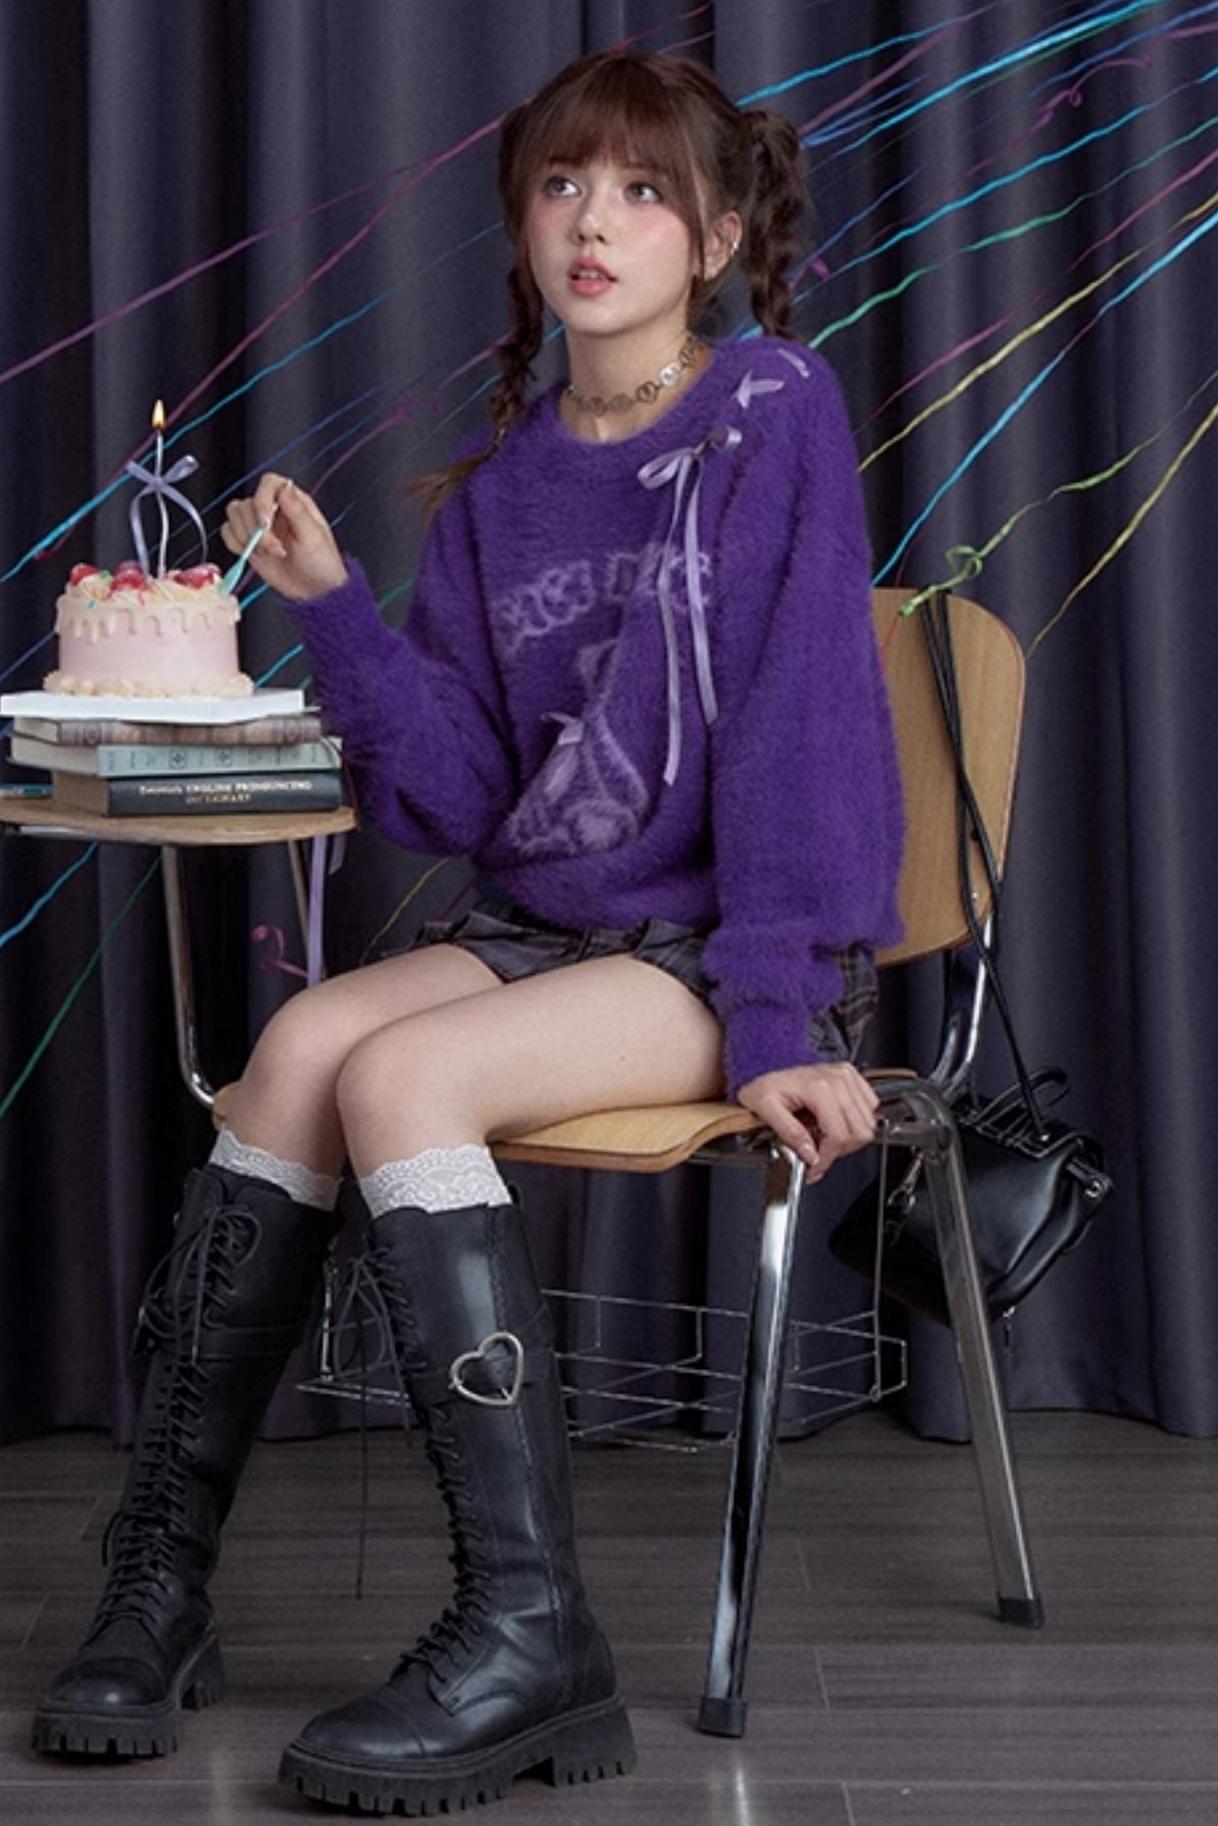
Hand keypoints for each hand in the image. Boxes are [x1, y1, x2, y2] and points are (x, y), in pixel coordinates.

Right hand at [221, 473, 348, 600]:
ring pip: (234, 515)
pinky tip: (255, 554)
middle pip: (246, 503)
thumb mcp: (313, 537)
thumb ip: (297, 511)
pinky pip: (228, 533)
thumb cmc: (321, 563)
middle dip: (256, 530)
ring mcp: (258, 525)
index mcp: (292, 501)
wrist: (314, 590)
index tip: (265, 524)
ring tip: (268, 553)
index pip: (268, 483)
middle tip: (275, 548)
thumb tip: (285, 487)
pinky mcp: (248, 541)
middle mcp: (273, 509)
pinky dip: (236, 544)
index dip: (262, 500)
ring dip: (246, 537)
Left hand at [735, 1061, 878, 1183]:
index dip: (828, 1158)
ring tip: (823, 1135)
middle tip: (819, 1151)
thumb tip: (811, 1155)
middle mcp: (837, 1079)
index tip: (815, 1167)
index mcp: (818, 1087)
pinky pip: (870, 1108)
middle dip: (838, 1150)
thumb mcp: (765, 1110)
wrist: (766, 1071)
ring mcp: (846, 1076)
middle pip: (859, 1132)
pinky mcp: (851, 1077)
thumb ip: (790, 1134)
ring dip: (847, 1138)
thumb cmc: (765, 1088)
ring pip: (868, 1124)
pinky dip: (855, 1122)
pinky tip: (833, 1122)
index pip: (839, 1135)